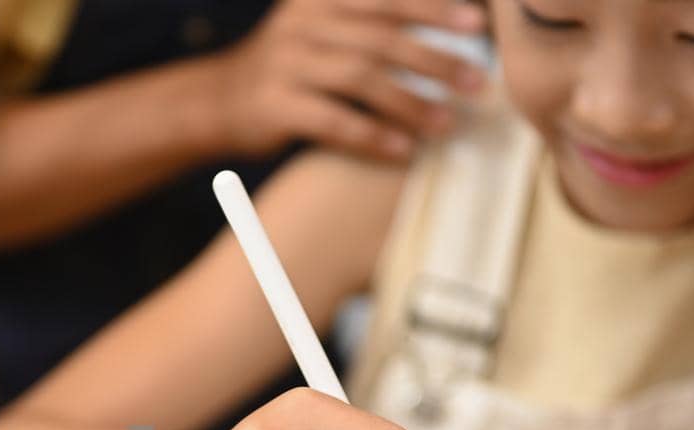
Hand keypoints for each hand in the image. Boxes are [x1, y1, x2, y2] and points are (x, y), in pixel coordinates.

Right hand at [206, 0, 488, 160]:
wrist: (216, 100)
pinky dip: (372, 137)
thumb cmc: (291, 67)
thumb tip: (448, 25)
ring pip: (359, 78)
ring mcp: (285, 63)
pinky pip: (332, 121)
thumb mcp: (321, 27)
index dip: (432, 7)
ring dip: (409, 102)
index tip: (477, 23)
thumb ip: (370, 23)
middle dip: (434, 59)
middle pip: (379, 37)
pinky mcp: (273, 106)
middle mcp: (303, 23)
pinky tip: (403, 151)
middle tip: (475, 82)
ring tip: (446, 124)